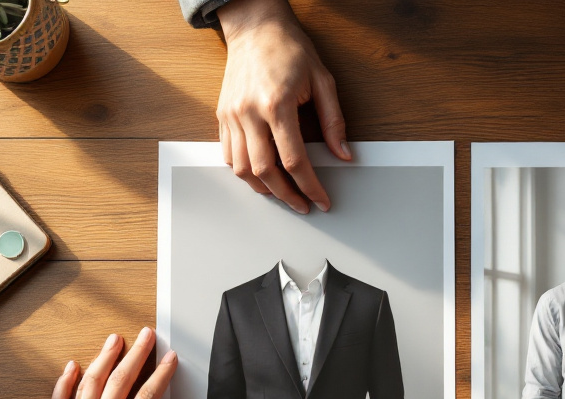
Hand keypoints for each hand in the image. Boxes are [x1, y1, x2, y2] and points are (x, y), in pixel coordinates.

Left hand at [43, 328, 183, 398]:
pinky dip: (65, 382)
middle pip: (119, 383)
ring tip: (115, 339)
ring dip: (103, 359)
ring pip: (89, 387)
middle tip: (147, 336)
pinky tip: (73, 365)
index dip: (162, 374)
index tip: (171, 359)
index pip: (147, 398)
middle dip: (136, 355)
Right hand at [217, 0, 350, 213]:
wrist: (256, 27)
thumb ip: (333, 122)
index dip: (310, 186)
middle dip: (287, 195)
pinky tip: (261, 175)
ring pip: (241, 169)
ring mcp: (232, 115)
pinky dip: (244, 172)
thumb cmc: (289, 49)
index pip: (294, 160)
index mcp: (276, 104)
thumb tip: (342, 154)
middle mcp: (249, 112)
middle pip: (265, 172)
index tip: (321, 199)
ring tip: (282, 194)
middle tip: (303, 205)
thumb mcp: (323, 81)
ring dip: (263, 188)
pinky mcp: (222, 115)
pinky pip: (229, 155)